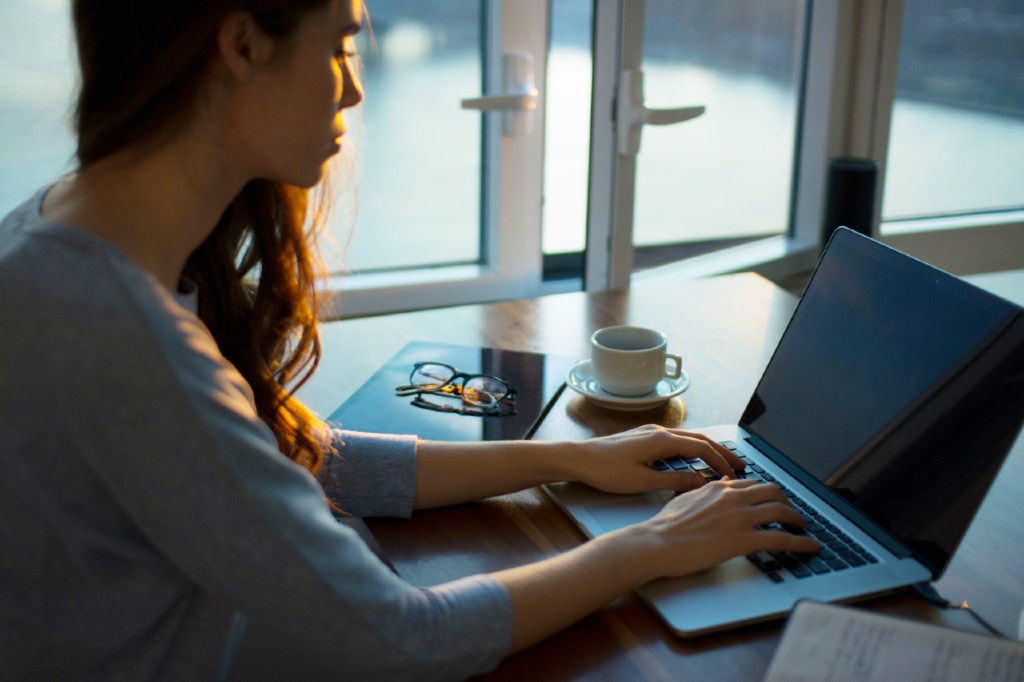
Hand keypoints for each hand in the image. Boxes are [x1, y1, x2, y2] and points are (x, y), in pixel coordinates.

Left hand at [566, 424, 745, 494]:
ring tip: (722, 462)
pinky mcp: (643, 438)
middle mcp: (659, 431)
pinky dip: (692, 449)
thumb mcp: (643, 482)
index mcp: (661, 440)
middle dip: (721, 452)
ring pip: (688, 438)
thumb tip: (701, 483)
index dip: (720, 462)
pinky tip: (693, 459)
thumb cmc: (606, 470)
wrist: (578, 458)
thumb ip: (674, 482)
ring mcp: (650, 433)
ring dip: (707, 449)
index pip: (701, 448)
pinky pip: (676, 440)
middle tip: (740, 465)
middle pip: (699, 439)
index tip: (734, 476)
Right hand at [636, 478, 820, 579]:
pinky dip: (801, 543)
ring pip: (782, 511)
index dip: (768, 493)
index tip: (774, 500)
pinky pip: (781, 538)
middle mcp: (733, 497)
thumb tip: (718, 485)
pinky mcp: (744, 539)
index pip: (753, 484)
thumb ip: (706, 491)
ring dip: (798, 519)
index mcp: (719, 488)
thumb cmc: (666, 525)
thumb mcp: (686, 498)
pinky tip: (811, 546)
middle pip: (773, 492)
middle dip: (787, 501)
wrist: (658, 542)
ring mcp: (740, 517)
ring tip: (804, 528)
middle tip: (792, 513)